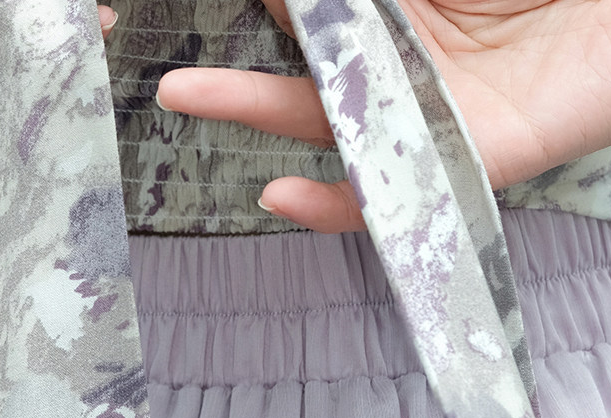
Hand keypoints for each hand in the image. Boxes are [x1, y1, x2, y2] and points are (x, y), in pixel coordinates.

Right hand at [157, 0, 610, 232]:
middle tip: (140, 42)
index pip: (297, 8)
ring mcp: (428, 111)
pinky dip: (336, 204)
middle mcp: (397, 58)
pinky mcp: (471, 158)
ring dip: (252, 110)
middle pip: (294, 62)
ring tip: (181, 90)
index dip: (239, 10)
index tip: (158, 5)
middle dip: (223, 62)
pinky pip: (392, 192)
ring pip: (327, 119)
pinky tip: (280, 195)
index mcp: (389, 2)